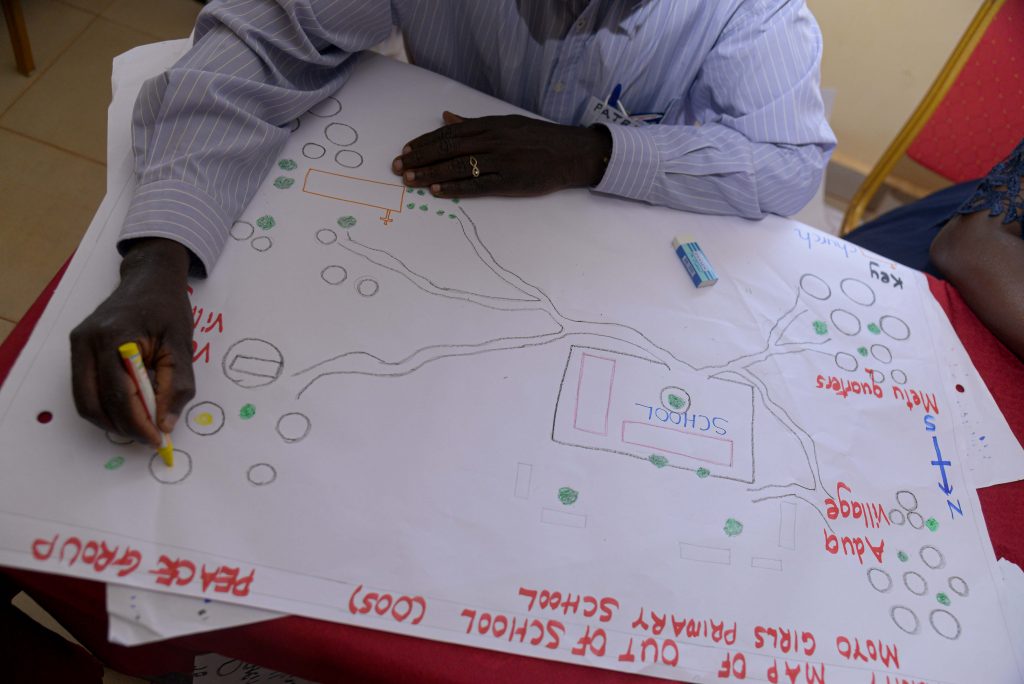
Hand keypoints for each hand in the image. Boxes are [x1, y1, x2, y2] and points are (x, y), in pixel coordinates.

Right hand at [70, 238, 194, 446]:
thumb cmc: (168, 308)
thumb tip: (166, 424)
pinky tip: (128, 409)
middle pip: (95, 403)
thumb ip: (177, 385)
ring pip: (84, 401)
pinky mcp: (77, 349)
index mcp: (115, 337)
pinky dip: (104, 406)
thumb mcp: (183, 344)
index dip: (138, 423)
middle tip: (150, 437)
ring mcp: (78, 345)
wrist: (149, 279)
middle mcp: (88, 342)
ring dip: (111, 421)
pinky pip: (84, 389)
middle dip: (124, 427)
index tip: (158, 439)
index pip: (121, 394)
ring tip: (141, 425)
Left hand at [392, 111, 610, 197]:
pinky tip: (437, 190)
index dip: (425, 142)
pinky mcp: (510, 182)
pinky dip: (455, 187)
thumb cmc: (538, 138)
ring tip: (411, 180)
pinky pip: (477, 185)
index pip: (450, 132)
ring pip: (458, 166)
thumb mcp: (506, 123)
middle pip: (448, 148)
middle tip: (399, 167)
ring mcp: (501, 161)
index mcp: (490, 125)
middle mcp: (493, 140)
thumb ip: (475, 122)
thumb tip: (447, 116)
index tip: (406, 150)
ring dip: (431, 173)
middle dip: (420, 158)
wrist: (571, 153)